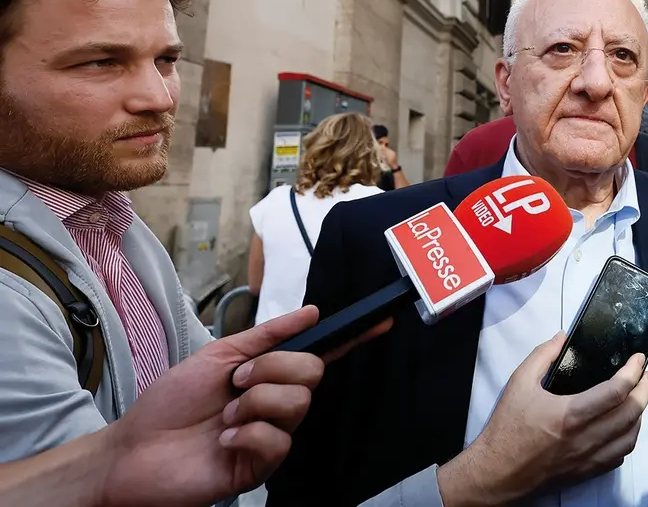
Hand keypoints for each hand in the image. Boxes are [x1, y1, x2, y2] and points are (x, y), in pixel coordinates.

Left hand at [98, 306, 391, 506]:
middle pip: (312, 373)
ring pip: (296, 404)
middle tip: (235, 383)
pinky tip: (223, 441)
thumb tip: (312, 311)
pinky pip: (277, 440)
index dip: (352, 339)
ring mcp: (271, 436)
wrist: (134, 449)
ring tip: (225, 416)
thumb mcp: (218, 355)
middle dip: (271, 369)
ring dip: (253, 403)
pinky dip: (245, 434)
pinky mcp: (260, 467)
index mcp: (270, 376)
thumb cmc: (169, 404)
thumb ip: (267, 334)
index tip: (381, 322)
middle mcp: (278, 404)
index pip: (321, 354)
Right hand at [438, 333, 647, 505]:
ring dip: (640, 415)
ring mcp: (588, 458)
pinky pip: (619, 456)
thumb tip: (561, 337)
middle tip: (644, 375)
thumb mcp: (519, 383)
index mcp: (571, 414)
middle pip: (632, 413)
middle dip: (645, 390)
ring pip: (630, 436)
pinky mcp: (586, 471)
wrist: (497, 472)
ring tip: (637, 398)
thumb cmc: (507, 429)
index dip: (633, 372)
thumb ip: (542, 355)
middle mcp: (586, 438)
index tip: (638, 359)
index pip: (616, 391)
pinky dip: (627, 438)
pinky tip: (623, 426)